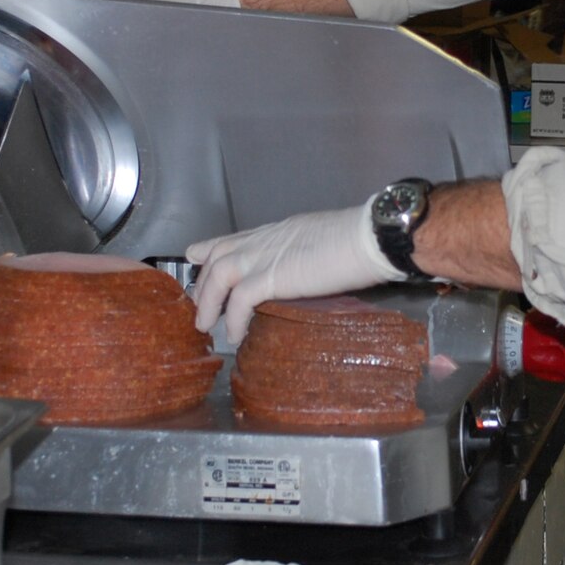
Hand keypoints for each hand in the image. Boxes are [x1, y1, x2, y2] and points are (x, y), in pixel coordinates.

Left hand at [186, 199, 402, 342]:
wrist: (368, 238)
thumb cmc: (358, 241)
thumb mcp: (321, 243)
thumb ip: (303, 256)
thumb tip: (302, 271)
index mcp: (278, 231)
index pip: (236, 237)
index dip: (211, 247)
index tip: (196, 255)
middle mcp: (265, 239)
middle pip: (220, 255)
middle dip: (204, 281)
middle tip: (198, 306)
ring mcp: (266, 255)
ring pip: (220, 274)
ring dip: (208, 301)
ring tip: (206, 325)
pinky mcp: (272, 276)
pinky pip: (240, 299)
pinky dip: (233, 318)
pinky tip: (235, 334)